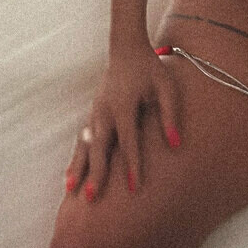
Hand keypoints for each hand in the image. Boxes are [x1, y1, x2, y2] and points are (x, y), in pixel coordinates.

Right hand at [64, 41, 181, 201]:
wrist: (126, 49)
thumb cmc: (150, 69)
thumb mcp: (166, 87)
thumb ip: (170, 114)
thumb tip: (176, 144)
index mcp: (125, 104)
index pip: (129, 140)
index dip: (132, 164)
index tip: (134, 187)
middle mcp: (106, 110)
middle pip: (100, 146)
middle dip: (96, 172)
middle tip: (93, 198)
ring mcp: (95, 111)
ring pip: (86, 144)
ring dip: (79, 167)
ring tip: (71, 190)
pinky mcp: (92, 112)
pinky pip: (82, 138)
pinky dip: (76, 157)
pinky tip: (70, 175)